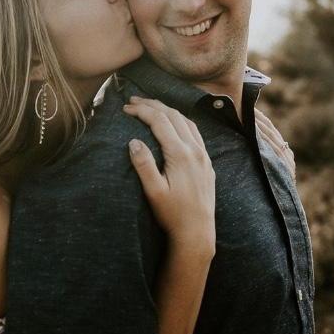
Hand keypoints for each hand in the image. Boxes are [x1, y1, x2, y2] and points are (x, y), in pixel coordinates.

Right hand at [123, 96, 215, 258]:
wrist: (197, 232)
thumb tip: (133, 141)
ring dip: (168, 110)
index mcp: (181, 154)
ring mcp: (203, 156)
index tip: (126, 108)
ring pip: (187, 121)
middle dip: (153, 105)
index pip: (160, 122)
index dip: (142, 111)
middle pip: (174, 116)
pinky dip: (181, 121)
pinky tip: (173, 124)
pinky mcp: (207, 163)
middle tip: (133, 101)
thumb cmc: (173, 214)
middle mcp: (195, 150)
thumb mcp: (154, 192)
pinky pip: (195, 132)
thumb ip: (144, 165)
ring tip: (151, 107)